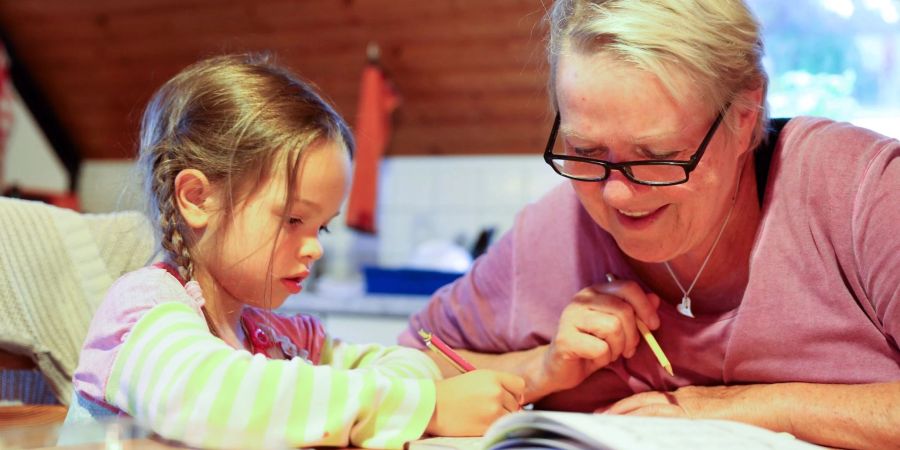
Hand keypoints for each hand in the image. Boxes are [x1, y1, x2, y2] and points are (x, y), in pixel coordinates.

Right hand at [427, 370, 524, 436]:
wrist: (432, 406)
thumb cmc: (452, 392)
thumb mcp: (476, 378)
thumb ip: (497, 384)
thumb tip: (520, 401)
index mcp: (493, 377)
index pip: (519, 385)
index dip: (514, 393)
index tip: (508, 398)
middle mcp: (496, 392)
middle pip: (516, 403)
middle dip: (506, 407)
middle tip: (486, 408)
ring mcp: (493, 410)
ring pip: (510, 417)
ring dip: (501, 418)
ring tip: (482, 415)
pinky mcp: (488, 426)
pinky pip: (501, 427)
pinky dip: (493, 427)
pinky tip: (479, 422)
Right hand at [539, 278, 660, 393]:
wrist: (560, 368)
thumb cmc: (591, 345)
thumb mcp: (617, 328)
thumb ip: (634, 312)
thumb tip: (655, 299)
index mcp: (595, 292)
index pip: (627, 287)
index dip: (645, 307)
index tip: (653, 326)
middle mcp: (581, 300)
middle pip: (623, 310)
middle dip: (633, 335)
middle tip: (629, 349)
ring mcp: (570, 317)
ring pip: (613, 328)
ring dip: (618, 347)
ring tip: (609, 353)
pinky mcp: (565, 339)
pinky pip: (600, 348)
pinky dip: (604, 358)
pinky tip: (595, 358)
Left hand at [602, 385, 754, 419]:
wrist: (773, 404)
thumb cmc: (752, 411)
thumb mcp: (716, 412)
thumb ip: (695, 415)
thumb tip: (679, 424)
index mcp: (689, 399)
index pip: (651, 401)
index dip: (628, 405)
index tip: (609, 412)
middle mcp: (686, 401)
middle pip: (645, 403)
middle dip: (620, 410)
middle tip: (598, 417)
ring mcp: (691, 409)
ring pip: (650, 409)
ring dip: (626, 415)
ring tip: (605, 422)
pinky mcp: (698, 417)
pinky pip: (667, 418)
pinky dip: (647, 420)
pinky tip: (633, 427)